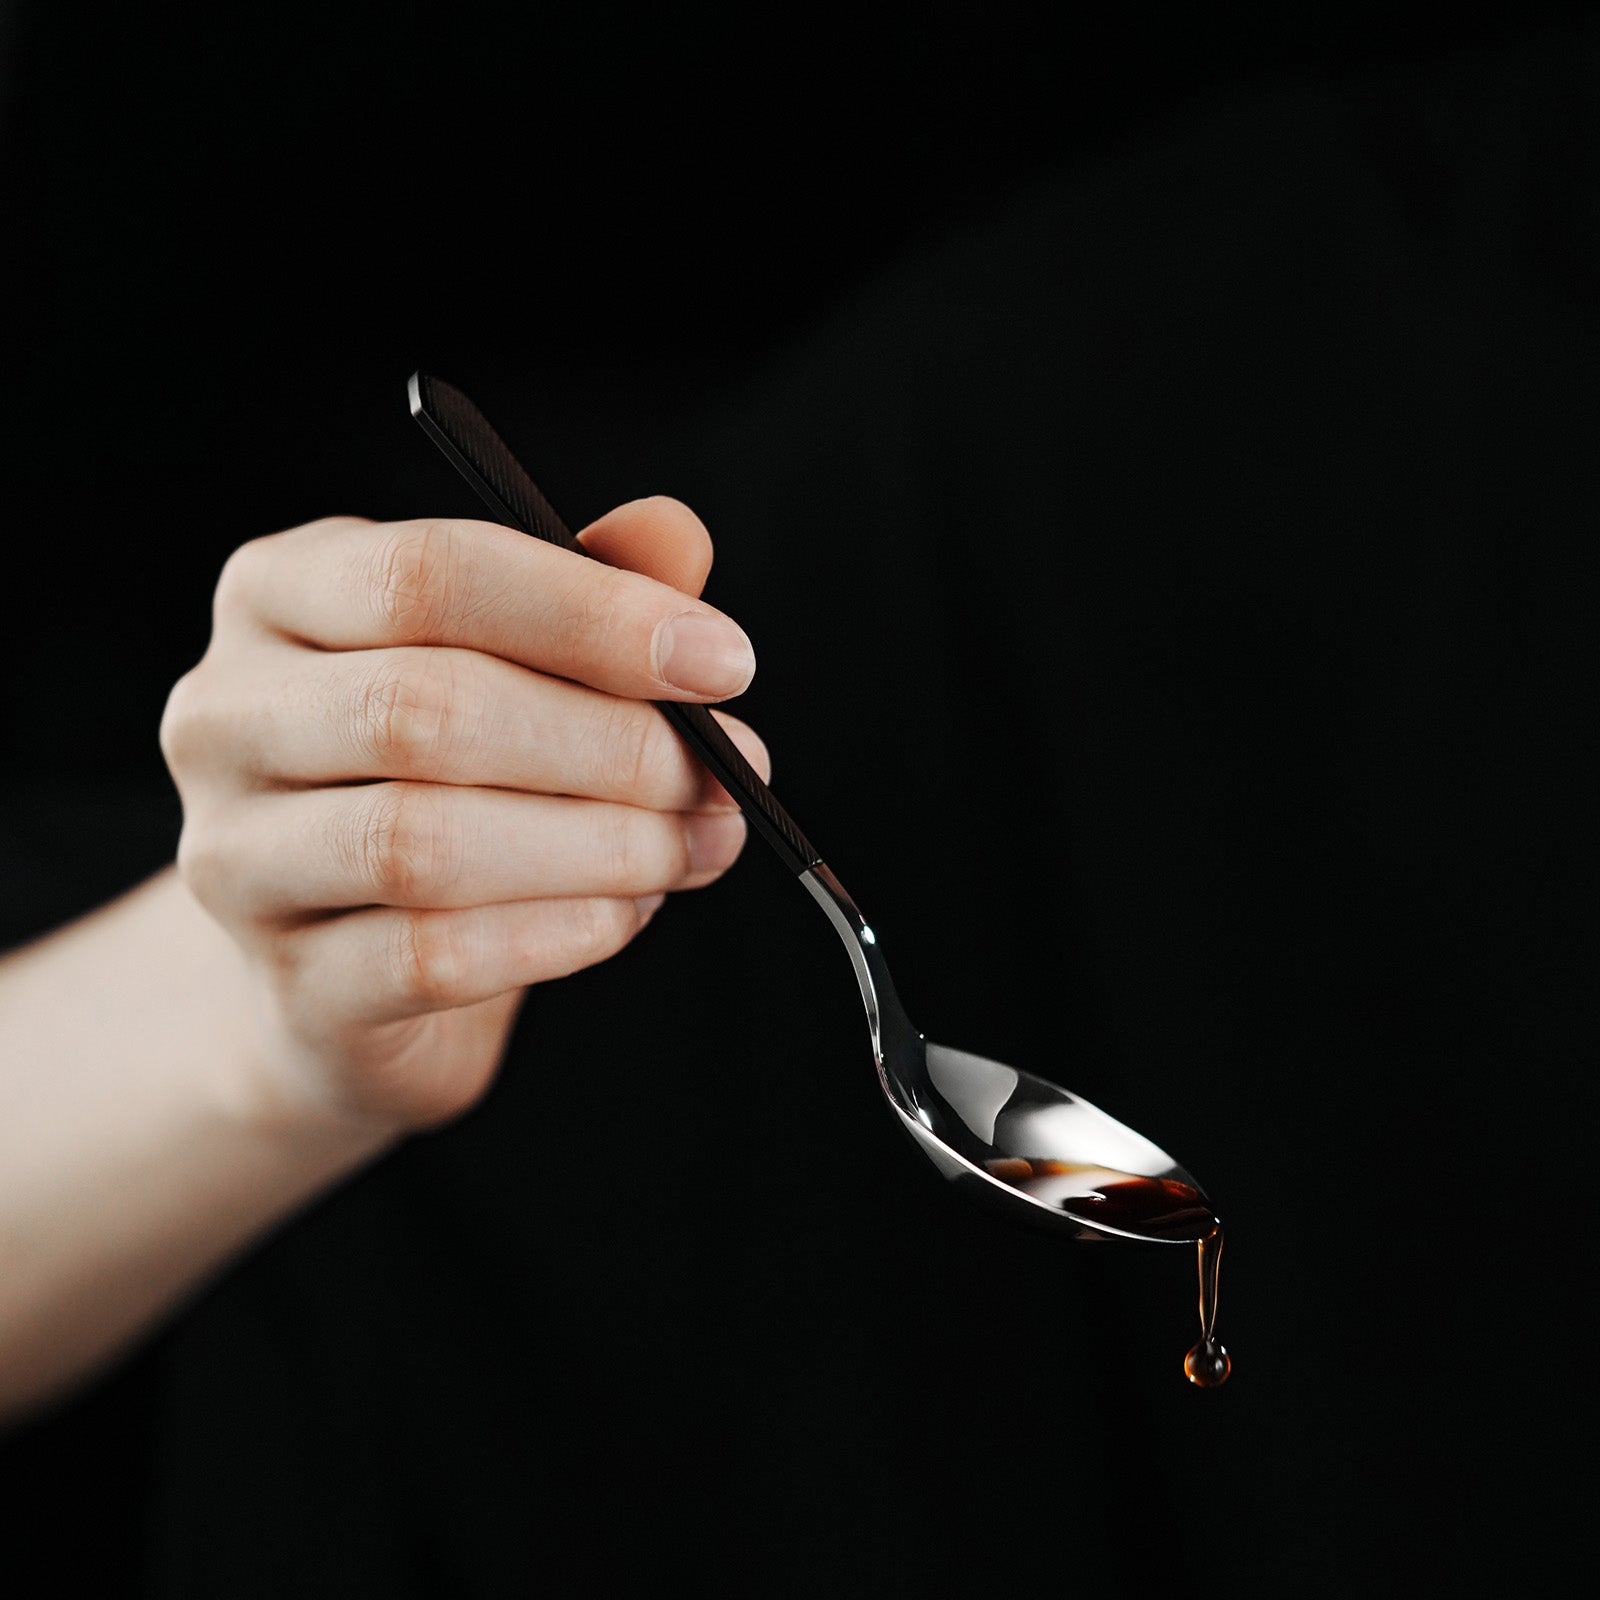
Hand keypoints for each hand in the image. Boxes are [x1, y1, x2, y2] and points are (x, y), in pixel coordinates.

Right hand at [160, 500, 766, 1130]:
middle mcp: (228, 714)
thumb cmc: (441, 779)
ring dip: (601, 846)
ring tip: (696, 846)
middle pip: (429, 709)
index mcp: (282, 593)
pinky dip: (560, 932)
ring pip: (424, 843)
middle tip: (726, 776)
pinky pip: (434, 956)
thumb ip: (587, 593)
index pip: (431, 573)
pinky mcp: (286, 983)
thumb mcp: (510, 664)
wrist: (344, 960)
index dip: (593, 615)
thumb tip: (674, 531)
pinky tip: (626, 913)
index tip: (725, 662)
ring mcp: (234, 857)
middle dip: (613, 746)